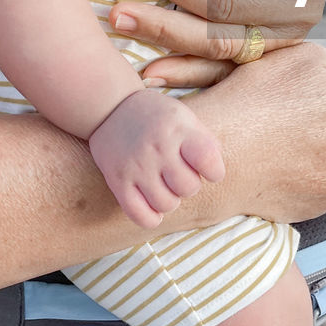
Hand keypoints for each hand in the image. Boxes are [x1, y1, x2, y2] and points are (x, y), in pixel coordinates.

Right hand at [89, 89, 224, 228]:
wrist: (109, 108)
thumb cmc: (156, 116)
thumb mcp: (184, 117)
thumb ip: (204, 141)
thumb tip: (216, 171)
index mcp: (178, 130)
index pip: (208, 159)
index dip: (215, 171)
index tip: (209, 170)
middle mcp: (158, 148)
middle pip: (188, 188)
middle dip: (189, 185)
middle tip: (179, 175)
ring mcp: (136, 166)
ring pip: (167, 205)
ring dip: (170, 200)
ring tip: (164, 186)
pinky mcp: (118, 181)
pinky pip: (141, 216)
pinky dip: (151, 217)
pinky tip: (152, 204)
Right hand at [181, 43, 325, 224]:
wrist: (221, 152)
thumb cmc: (261, 99)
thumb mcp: (309, 58)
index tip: (316, 89)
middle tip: (297, 111)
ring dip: (322, 148)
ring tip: (284, 137)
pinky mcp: (313, 208)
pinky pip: (317, 184)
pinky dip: (304, 172)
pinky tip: (278, 159)